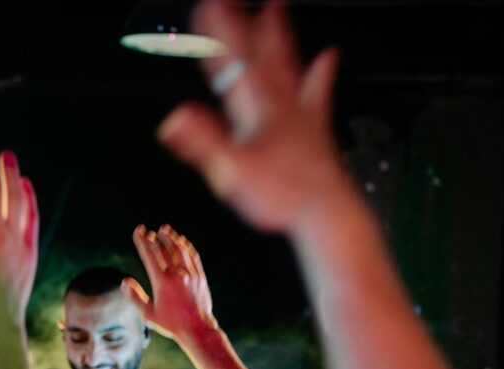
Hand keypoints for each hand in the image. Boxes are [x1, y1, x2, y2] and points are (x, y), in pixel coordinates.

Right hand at [121, 225, 215, 344]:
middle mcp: (176, 275)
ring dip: (171, 238)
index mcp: (162, 282)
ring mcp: (190, 275)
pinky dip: (185, 247)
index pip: (149, 256)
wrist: (197, 329)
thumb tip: (124, 282)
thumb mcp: (148, 314)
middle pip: (164, 250)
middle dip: (154, 238)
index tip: (138, 231)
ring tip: (164, 230)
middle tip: (148, 231)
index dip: (142, 241)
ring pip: (179, 250)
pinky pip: (192, 257)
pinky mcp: (200, 277)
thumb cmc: (171, 324)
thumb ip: (135, 297)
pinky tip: (181, 243)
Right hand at [157, 0, 343, 231]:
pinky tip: (329, 59)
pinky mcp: (315, 132)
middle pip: (262, 55)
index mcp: (257, 110)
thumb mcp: (231, 171)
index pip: (233, 63)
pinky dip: (321, 74)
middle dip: (250, 24)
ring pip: (289, 66)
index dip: (218, 34)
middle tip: (244, 0)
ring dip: (281, 38)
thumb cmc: (283, 195)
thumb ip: (202, 143)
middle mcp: (281, 106)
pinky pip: (317, 94)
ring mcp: (301, 116)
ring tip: (278, 11)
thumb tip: (173, 120)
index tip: (207, 6)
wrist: (326, 212)